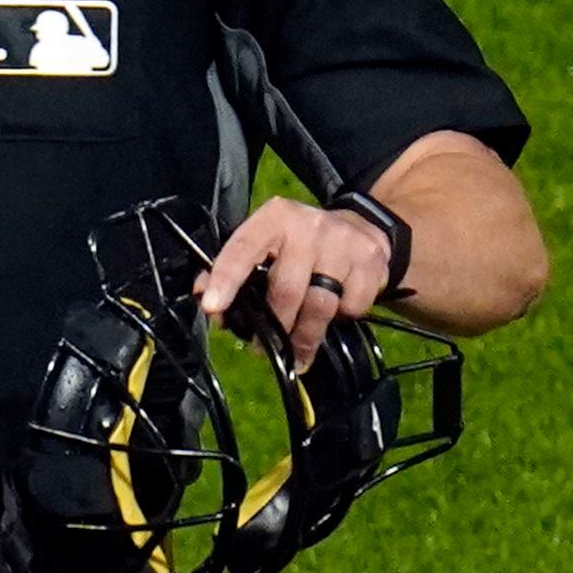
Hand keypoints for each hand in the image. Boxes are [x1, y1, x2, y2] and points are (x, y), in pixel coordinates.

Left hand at [194, 194, 400, 367]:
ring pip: (320, 305)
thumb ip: (234, 266)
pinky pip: (352, 307)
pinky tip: (336, 313)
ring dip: (306, 336)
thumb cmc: (300, 243)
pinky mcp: (371, 261)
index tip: (213, 307)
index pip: (243, 248)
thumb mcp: (266, 242)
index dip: (226, 278)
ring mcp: (343, 242)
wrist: (363, 226)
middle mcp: (308, 226)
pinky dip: (342, 318)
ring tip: (298, 353)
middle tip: (264, 349)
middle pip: (286, 289)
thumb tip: (201, 295)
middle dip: (274, 326)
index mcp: (273, 218)